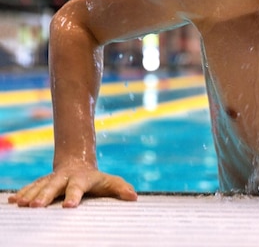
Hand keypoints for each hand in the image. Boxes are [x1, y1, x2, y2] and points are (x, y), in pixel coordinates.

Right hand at [8, 162, 136, 207]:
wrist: (77, 163)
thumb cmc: (96, 179)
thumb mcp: (110, 181)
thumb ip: (121, 188)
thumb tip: (134, 197)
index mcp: (81, 179)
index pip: (77, 187)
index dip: (74, 196)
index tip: (70, 206)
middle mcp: (64, 178)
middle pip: (53, 186)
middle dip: (45, 196)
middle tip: (36, 207)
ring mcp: (51, 179)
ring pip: (39, 186)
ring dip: (30, 195)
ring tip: (21, 205)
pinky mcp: (42, 182)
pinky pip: (30, 188)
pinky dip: (22, 193)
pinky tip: (13, 201)